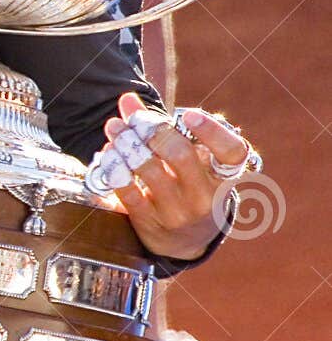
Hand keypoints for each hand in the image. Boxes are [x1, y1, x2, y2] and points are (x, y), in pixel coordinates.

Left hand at [92, 92, 250, 260]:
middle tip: (134, 119)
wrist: (184, 241)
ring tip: (115, 129)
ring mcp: (178, 214)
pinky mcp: (150, 223)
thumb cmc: (188, 185)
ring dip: (127, 145)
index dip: (212, 131)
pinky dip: (115, 168)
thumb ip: (163, 127)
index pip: (232, 152)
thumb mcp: (191, 159)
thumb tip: (127, 99)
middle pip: (181, 155)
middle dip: (152, 130)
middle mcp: (206, 197)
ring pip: (150, 171)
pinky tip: (109, 153)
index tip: (188, 114)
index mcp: (224, 177)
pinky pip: (129, 192)